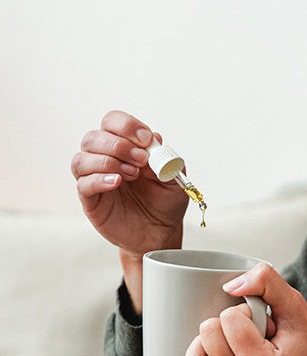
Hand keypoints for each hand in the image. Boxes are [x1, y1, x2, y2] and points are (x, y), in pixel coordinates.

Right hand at [71, 110, 188, 311]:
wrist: (161, 233)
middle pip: (93, 137)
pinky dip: (98, 179)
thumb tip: (154, 138)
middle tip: (141, 160)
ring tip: (132, 174)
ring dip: (108, 161)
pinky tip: (117, 182)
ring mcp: (95, 179)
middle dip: (118, 145)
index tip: (146, 140)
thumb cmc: (165, 203)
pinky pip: (83, 184)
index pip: (112, 122)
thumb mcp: (174, 178)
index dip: (126, 126)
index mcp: (125, 148)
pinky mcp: (91, 201)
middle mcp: (105, 159)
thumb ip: (166, 157)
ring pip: (81, 159)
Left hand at [179, 264, 306, 355]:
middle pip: (206, 338)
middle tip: (249, 335)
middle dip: (225, 326)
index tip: (263, 323)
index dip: (244, 312)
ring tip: (229, 349)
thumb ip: (266, 282)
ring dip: (203, 349)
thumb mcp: (295, 303)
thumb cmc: (306, 342)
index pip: (228, 320)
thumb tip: (230, 285)